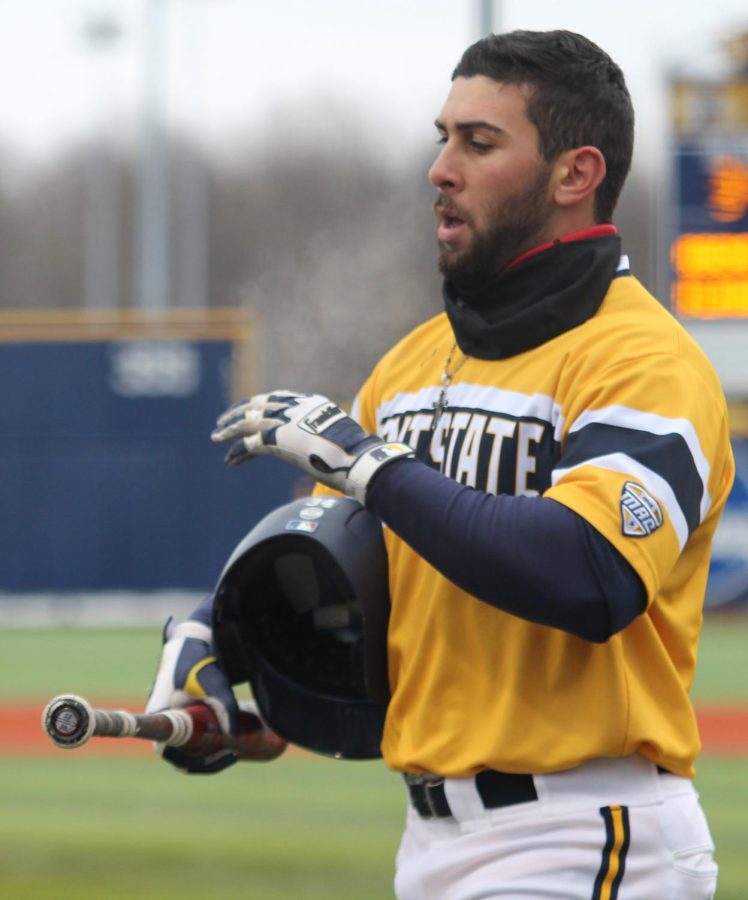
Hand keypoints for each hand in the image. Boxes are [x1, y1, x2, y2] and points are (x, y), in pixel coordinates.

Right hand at [146, 617, 240, 773]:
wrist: (192, 644)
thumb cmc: (197, 662)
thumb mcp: (213, 683)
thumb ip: (225, 707)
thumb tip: (234, 737)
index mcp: (160, 717)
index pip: (171, 752)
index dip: (193, 760)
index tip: (217, 754)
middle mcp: (162, 724)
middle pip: (183, 755)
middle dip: (208, 759)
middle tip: (233, 753)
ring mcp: (172, 723)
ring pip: (190, 750)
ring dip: (210, 754)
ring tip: (235, 750)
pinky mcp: (184, 720)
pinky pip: (194, 741)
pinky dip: (210, 746)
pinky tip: (230, 745)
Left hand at [211, 390, 413, 503]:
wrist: (358, 460)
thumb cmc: (358, 457)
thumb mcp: (343, 440)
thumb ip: (331, 438)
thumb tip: (336, 450)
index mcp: (314, 404)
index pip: (281, 398)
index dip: (263, 404)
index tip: (253, 410)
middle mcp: (297, 407)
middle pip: (260, 403)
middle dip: (240, 410)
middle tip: (224, 419)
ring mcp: (287, 422)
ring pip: (249, 420)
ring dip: (230, 428)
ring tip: (217, 436)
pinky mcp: (278, 440)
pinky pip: (249, 443)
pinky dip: (237, 451)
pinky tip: (229, 460)